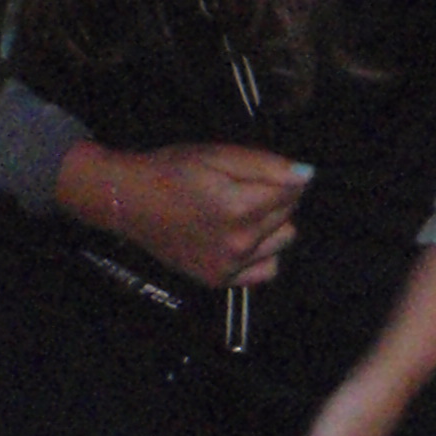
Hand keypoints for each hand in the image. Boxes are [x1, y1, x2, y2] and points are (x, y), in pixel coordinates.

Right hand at [63, 142, 307, 286]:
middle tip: (239, 189)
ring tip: (239, 213)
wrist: (127, 201)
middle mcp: (238, 243)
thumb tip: (307, 175)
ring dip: (271, 225)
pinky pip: (266, 270)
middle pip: (288, 214)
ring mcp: (228, 266)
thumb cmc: (172, 170)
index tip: (257, 172)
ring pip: (283, 240)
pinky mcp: (218, 280)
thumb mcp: (219, 154)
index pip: (294, 191)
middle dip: (275, 198)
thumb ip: (267, 166)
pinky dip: (261, 254)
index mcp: (238, 208)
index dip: (282, 176)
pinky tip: (241, 239)